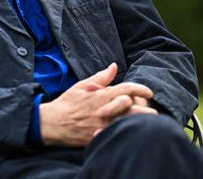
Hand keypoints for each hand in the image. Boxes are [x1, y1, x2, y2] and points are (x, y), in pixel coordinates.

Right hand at [39, 63, 153, 146]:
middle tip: (150, 107)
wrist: (52, 123)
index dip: (141, 89)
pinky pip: (119, 134)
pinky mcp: (100, 137)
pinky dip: (126, 131)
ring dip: (139, 120)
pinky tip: (131, 130)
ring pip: (129, 122)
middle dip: (145, 108)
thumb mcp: (81, 86)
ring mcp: (103, 125)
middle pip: (134, 108)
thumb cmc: (67, 103)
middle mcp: (105, 110)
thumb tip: (114, 66)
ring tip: (145, 120)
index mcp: (101, 96)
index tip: (148, 92)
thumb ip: (100, 77)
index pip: (127, 89)